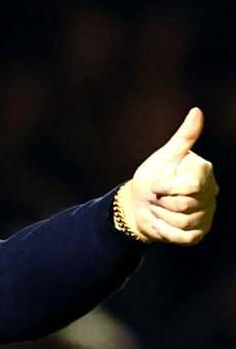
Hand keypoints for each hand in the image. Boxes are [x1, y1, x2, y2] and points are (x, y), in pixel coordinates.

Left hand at [116, 108, 217, 243]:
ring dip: (161, 216)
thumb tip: (197, 111)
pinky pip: (182, 237)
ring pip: (182, 222)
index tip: (155, 185)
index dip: (167, 187)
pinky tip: (159, 223)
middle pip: (185, 205)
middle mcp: (211, 192)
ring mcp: (206, 214)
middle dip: (161, 202)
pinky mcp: (198, 233)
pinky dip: (165, 231)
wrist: (139, 204)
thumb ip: (184, 137)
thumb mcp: (165, 155)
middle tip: (154, 197)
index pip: (191, 185)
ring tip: (157, 208)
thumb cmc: (153, 176)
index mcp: (204, 171)